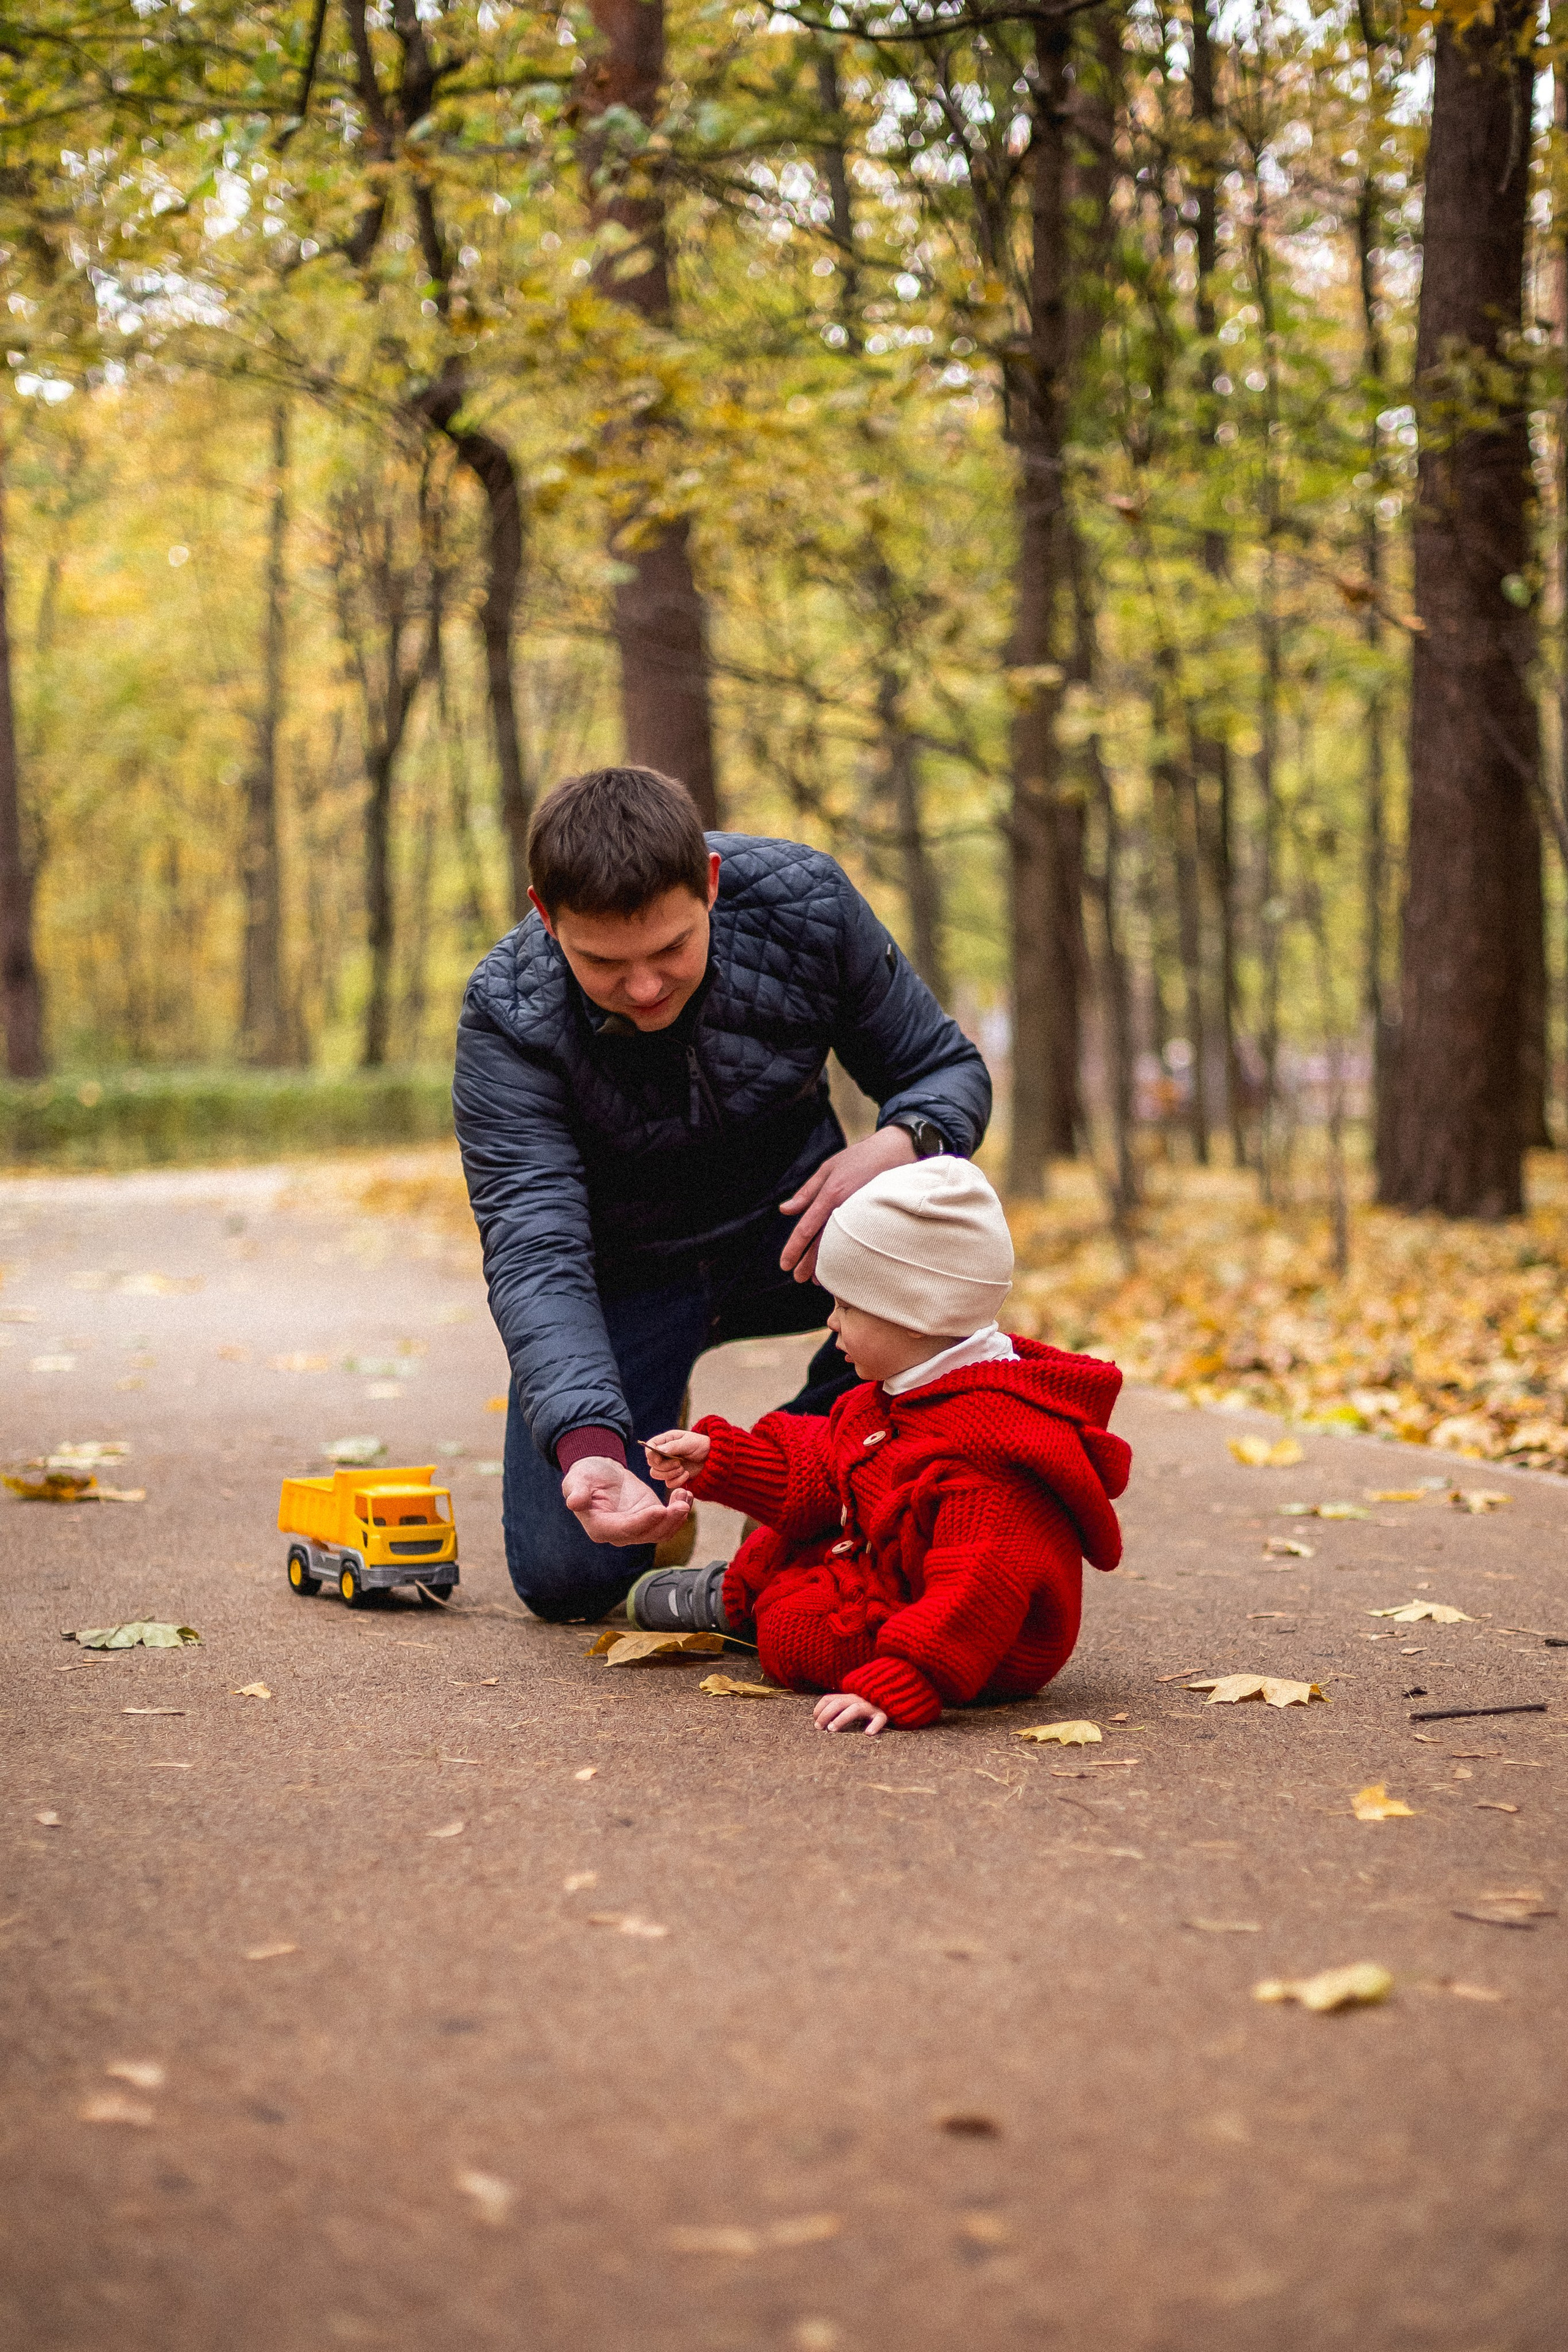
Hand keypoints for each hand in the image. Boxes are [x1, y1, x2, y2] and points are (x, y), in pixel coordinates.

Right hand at [562, 1455, 692, 1546]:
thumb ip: (577, 1491)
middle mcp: (620, 1533)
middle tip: (682, 1504)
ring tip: (685, 1496)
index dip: (642, 1522)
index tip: (659, 1509)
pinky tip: (686, 1494)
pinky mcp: (650, 1518)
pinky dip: (679, 1511)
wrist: (600, 1471)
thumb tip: (574, 1502)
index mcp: (600, 1527)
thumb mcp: (577, 1479)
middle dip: (667, 1521)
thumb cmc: (586, 1475)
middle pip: (647, 1534)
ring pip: (662, 1531)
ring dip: (677, 1517)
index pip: (624, 1530)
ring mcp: (638, 1527)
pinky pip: (668, 1521)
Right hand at [642, 1428, 710, 1486]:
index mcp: (666, 1441)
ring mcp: (668, 1466)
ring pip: (656, 1474)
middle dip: (664, 1466)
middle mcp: (664, 1453)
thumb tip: (658, 1449)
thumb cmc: (702, 1446)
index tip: (661, 1457)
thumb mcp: (689, 1443)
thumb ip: (674, 1446)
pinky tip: (687, 1474)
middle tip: (678, 1463)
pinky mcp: (673, 1476)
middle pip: (651, 1463)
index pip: (649, 1447)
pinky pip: (668, 1483)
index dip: (652, 1454)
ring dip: (670, 1474)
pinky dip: (677, 1481)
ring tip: (682, 1469)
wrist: (714, 1459)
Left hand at [779, 1126, 919, 1282]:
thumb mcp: (828, 1168)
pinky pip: (856, 1240)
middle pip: (822, 1242)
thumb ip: (806, 1192)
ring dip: (827, 1264)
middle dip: (809, 1263)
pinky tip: (841, 1265)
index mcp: (830, 1194)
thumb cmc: (859, 1157)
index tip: (785, 1265)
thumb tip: (785, 1210)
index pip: (806, 1228)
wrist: (897, 1150)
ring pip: (840, 1245)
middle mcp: (845, 1207)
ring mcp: (861, 1214)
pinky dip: (846, 1254)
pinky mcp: (874, 1218)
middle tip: (797, 1278)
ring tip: (816, 1279)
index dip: (794, 1249)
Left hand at [813, 1691, 888, 1734]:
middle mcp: (858, 1699)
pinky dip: (874, 1725)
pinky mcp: (884, 1713)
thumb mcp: (852, 1703)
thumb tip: (820, 1721)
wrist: (895, 1694)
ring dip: (841, 1718)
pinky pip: (880, 1718)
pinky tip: (868, 1733)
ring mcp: (871, 1705)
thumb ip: (840, 1708)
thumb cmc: (869, 1705)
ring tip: (832, 1729)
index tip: (814, 1720)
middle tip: (819, 1728)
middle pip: (838, 1703)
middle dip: (826, 1714)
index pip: (829, 1699)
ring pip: (855, 1709)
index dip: (819, 1709)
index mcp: (848, 1697)